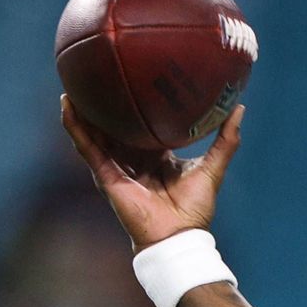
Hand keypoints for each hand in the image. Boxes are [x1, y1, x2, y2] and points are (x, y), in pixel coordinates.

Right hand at [60, 95, 243, 251]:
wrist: (178, 235)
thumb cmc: (196, 208)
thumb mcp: (213, 167)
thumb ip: (226, 140)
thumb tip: (238, 108)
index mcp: (156, 156)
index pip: (142, 125)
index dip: (136, 105)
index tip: (133, 77)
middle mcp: (134, 160)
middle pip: (115, 126)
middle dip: (104, 103)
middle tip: (96, 71)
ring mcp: (117, 167)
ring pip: (95, 133)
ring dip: (83, 109)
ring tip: (72, 80)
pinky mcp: (106, 176)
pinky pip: (86, 147)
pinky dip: (76, 127)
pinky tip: (67, 106)